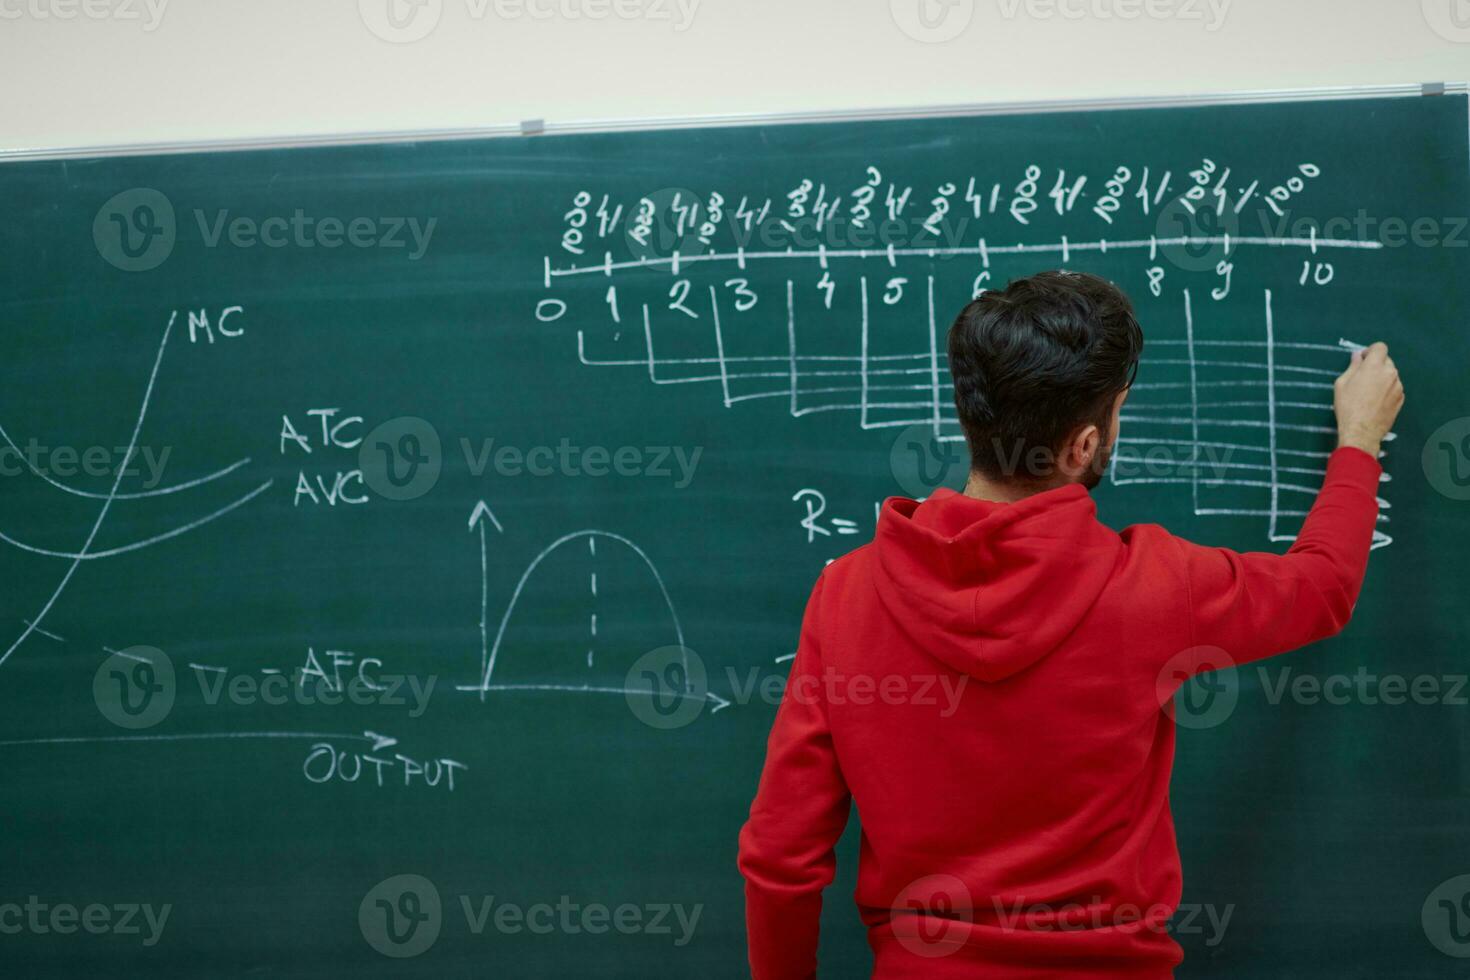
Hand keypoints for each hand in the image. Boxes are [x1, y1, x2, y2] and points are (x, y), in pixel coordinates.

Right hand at [1333, 343, 1403, 457]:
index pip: (1380, 347)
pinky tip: (1376, 401)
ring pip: (1391, 375)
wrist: (1362, 431)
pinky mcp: (1401, 398)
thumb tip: (1358, 356)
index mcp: (1375, 366)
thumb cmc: (1348, 406)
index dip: (1370, 351)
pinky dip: (1387, 390)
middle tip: (1363, 377)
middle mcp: (1390, 373)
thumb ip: (1353, 367)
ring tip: (1369, 392)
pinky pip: (1394, 388)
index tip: (1362, 359)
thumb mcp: (1342, 384)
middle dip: (1376, 365)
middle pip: (1386, 361)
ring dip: (1382, 378)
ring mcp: (1398, 386)